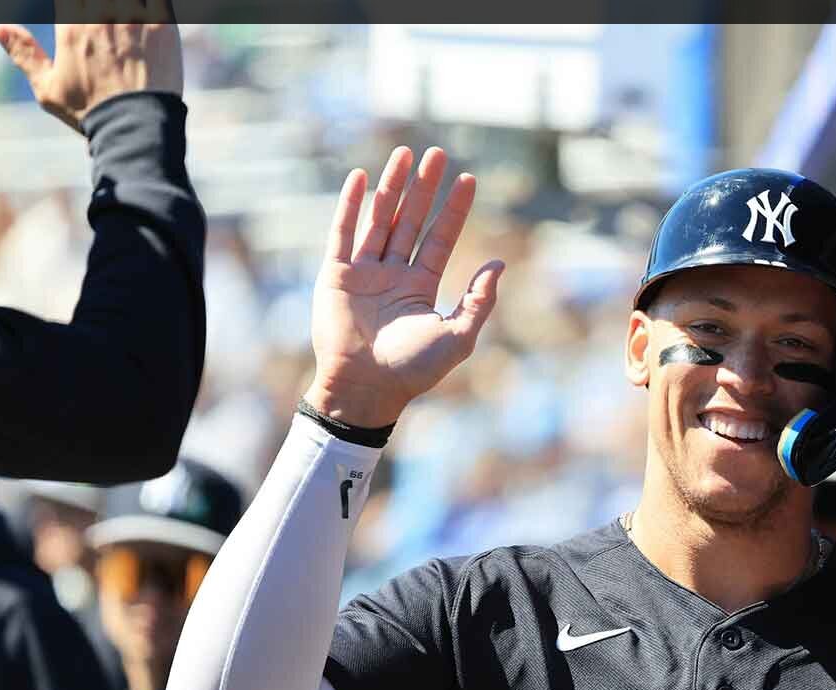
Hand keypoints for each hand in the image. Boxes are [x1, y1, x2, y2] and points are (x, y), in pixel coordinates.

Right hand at [0, 10, 183, 133]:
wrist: (137, 129)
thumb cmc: (91, 112)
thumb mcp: (48, 88)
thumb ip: (24, 53)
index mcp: (71, 25)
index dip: (74, 7)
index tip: (78, 14)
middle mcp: (102, 16)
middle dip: (95, 5)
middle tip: (101, 20)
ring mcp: (135, 19)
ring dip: (125, 5)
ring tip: (122, 20)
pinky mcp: (164, 27)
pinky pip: (158, 1)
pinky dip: (153, 4)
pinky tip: (147, 14)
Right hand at [304, 146, 501, 427]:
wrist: (366, 389)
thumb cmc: (413, 370)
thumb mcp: (457, 336)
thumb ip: (478, 301)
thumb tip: (500, 265)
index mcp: (420, 287)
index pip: (441, 238)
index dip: (454, 210)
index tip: (468, 180)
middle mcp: (392, 274)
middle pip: (411, 220)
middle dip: (424, 188)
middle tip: (437, 154)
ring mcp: (363, 273)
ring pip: (380, 219)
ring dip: (392, 186)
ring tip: (405, 154)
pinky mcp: (335, 275)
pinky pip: (343, 233)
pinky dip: (351, 205)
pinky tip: (361, 177)